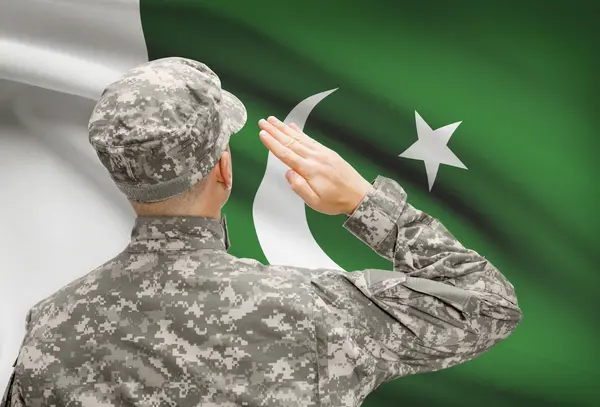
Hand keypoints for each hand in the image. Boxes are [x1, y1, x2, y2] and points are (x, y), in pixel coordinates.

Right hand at [258, 116, 373, 215]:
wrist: (359, 195)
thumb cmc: (337, 201)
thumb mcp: (315, 202)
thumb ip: (299, 187)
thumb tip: (288, 173)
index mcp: (310, 170)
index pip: (286, 154)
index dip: (272, 143)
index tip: (262, 134)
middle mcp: (315, 158)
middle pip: (290, 142)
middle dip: (275, 131)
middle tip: (262, 122)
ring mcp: (322, 153)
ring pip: (299, 138)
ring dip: (284, 128)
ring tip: (273, 120)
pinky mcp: (328, 152)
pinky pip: (310, 139)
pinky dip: (300, 132)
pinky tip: (293, 127)